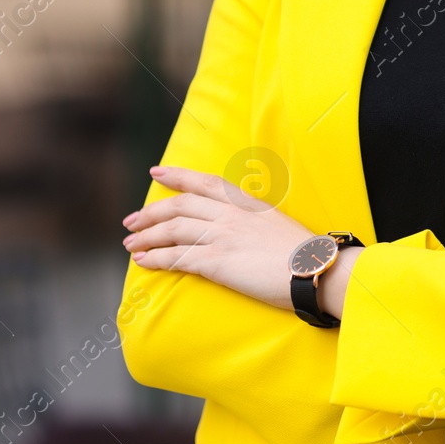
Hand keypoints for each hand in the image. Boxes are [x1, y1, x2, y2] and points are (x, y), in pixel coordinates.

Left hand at [122, 165, 315, 311]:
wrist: (314, 270)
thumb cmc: (302, 253)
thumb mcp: (275, 223)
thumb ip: (252, 220)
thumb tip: (238, 227)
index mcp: (245, 202)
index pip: (204, 182)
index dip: (177, 176)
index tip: (156, 172)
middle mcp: (230, 214)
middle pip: (179, 206)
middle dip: (150, 212)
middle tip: (130, 221)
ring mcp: (222, 236)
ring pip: (172, 230)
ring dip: (146, 237)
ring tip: (130, 245)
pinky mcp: (217, 262)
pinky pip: (178, 257)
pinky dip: (156, 258)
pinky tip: (144, 262)